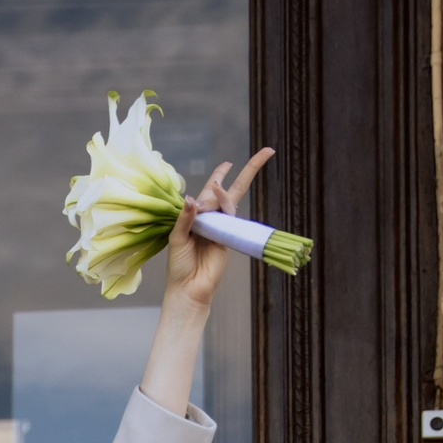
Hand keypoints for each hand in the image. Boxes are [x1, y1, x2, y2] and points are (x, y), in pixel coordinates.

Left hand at [163, 148, 275, 311]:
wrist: (189, 289)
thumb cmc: (179, 267)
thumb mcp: (176, 239)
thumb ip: (185, 218)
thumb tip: (192, 198)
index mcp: (196, 218)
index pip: (207, 192)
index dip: (219, 176)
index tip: (228, 163)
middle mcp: (211, 220)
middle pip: (231, 191)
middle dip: (248, 171)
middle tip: (266, 152)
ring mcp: (222, 228)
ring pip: (229, 202)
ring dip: (223, 191)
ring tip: (216, 186)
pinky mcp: (230, 238)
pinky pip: (230, 216)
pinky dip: (226, 203)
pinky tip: (218, 194)